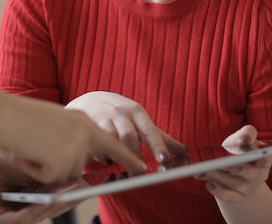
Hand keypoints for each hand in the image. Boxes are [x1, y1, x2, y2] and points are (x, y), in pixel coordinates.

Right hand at [0, 97, 147, 183]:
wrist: (1, 113)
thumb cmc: (20, 118)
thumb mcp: (56, 124)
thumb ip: (73, 139)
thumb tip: (79, 163)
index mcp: (85, 120)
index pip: (114, 142)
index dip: (129, 157)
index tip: (143, 169)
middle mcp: (85, 131)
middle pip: (79, 168)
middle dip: (59, 168)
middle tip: (40, 152)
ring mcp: (75, 144)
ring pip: (63, 177)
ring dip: (44, 169)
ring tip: (31, 148)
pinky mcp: (61, 159)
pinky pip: (50, 181)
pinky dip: (35, 173)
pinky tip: (27, 154)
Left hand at [0, 144, 77, 223]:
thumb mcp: (30, 166)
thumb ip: (49, 173)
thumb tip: (77, 175)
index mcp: (33, 198)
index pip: (58, 201)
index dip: (73, 195)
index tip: (88, 186)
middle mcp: (23, 210)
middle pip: (50, 211)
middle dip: (66, 201)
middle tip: (80, 191)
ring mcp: (10, 216)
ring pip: (36, 216)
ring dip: (52, 206)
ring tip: (65, 193)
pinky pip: (18, 220)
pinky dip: (32, 211)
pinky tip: (43, 200)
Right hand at [65, 91, 185, 164]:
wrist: (89, 100)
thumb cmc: (120, 112)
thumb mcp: (140, 120)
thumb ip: (159, 136)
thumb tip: (183, 150)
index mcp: (137, 112)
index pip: (150, 130)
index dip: (158, 145)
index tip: (165, 159)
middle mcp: (121, 113)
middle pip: (129, 137)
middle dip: (135, 156)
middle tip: (140, 171)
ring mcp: (103, 118)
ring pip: (112, 141)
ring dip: (117, 155)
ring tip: (119, 162)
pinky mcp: (88, 126)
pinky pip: (95, 145)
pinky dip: (102, 155)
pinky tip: (105, 156)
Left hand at [197, 125, 271, 201]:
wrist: (232, 168)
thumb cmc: (237, 149)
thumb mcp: (242, 138)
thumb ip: (247, 133)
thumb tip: (244, 138)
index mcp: (264, 158)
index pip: (267, 158)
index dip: (263, 158)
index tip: (255, 157)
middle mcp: (260, 174)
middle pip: (250, 173)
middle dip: (235, 168)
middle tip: (222, 164)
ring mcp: (250, 188)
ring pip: (236, 184)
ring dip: (220, 176)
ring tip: (205, 170)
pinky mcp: (238, 197)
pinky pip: (230, 197)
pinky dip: (219, 191)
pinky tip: (209, 184)